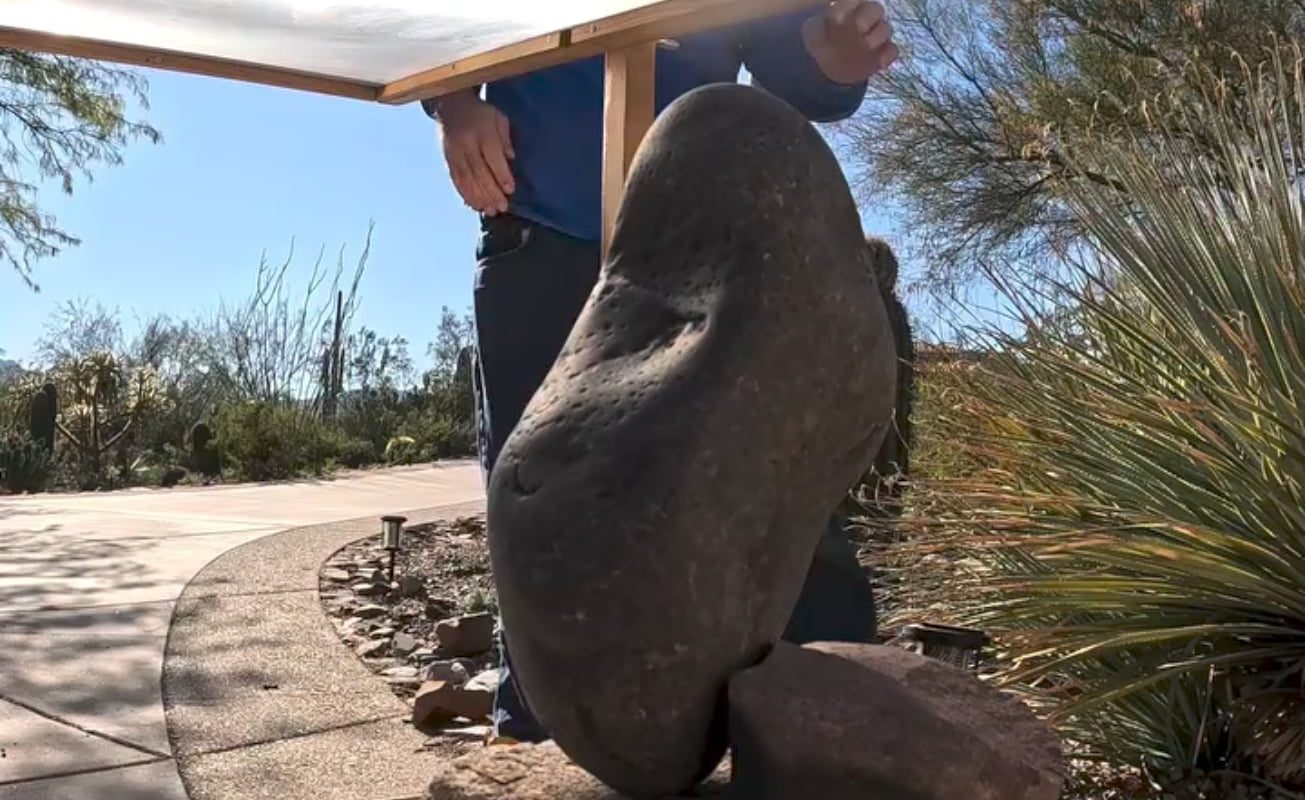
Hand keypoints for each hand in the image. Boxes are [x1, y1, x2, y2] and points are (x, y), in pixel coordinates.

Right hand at [434, 90, 514, 215]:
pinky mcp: (447, 159)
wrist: (451, 105)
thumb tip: (511, 159)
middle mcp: (466, 143)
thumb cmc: (481, 114)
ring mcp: (454, 152)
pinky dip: (465, 194)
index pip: (492, 157)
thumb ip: (505, 139)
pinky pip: (456, 179)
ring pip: (466, 179)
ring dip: (478, 198)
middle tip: (502, 207)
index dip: (501, 175)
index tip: (510, 190)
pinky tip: (474, 205)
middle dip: (491, 192)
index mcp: (482, 131)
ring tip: (490, 210)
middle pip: (478, 172)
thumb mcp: (499, 118)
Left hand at [802, 0, 898, 85]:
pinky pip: (892, 50)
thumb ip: (822, 20)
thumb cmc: (818, 42)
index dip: (849, 6)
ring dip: (876, 37)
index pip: (855, 0)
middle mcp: (866, 18)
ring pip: (885, 29)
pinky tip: (879, 63)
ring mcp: (875, 35)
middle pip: (876, 10)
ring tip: (864, 47)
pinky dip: (887, 56)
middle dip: (867, 17)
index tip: (836, 19)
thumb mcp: (812, 29)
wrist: (823, 69)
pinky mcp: (882, 54)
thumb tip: (833, 17)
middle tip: (857, 28)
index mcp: (849, 7)